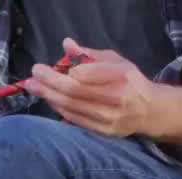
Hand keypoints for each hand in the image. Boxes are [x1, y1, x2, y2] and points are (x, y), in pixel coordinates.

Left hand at [24, 37, 166, 137]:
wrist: (149, 111)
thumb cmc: (130, 81)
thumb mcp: (115, 61)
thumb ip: (89, 54)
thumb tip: (66, 44)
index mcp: (122, 76)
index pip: (87, 74)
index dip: (63, 72)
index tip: (43, 67)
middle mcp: (116, 98)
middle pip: (75, 92)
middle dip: (49, 84)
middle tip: (32, 77)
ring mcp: (110, 117)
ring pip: (72, 107)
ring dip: (49, 97)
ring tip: (34, 88)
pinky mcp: (104, 131)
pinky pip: (75, 119)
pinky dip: (59, 109)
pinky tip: (49, 100)